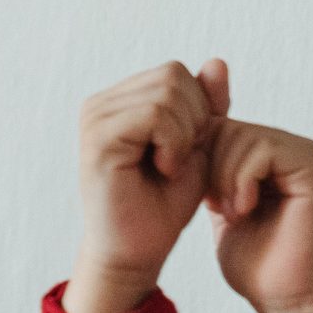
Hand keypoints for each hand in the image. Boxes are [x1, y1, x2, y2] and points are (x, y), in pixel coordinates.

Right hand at [66, 58, 230, 312]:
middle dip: (194, 119)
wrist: (138, 250)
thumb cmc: (163, 204)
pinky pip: (155, 114)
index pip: (176, 72)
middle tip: (179, 161)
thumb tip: (218, 62)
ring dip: (185, 135)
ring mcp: (94, 118)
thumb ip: (207, 104)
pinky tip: (163, 169)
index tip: (188, 151)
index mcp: (119, 101)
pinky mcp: (98, 138)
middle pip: (174, 75)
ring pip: (167, 93)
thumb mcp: (198, 143)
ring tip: (169, 167)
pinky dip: (174, 143)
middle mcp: (100, 104)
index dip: (199, 108)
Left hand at [206, 119, 312, 312]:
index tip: (203, 198)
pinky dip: (241, 180)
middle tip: (218, 207)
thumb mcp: (224, 209)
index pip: (222, 129)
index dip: (199, 159)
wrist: (287, 300)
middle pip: (229, 127)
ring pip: (243, 135)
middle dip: (210, 168)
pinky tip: (244, 211)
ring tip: (234, 213)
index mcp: (275, 157)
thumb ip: (215, 176)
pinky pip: (263, 150)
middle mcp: (295, 149)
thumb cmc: (258, 265)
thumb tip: (190, 145)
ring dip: (224, 178)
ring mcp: (308, 155)